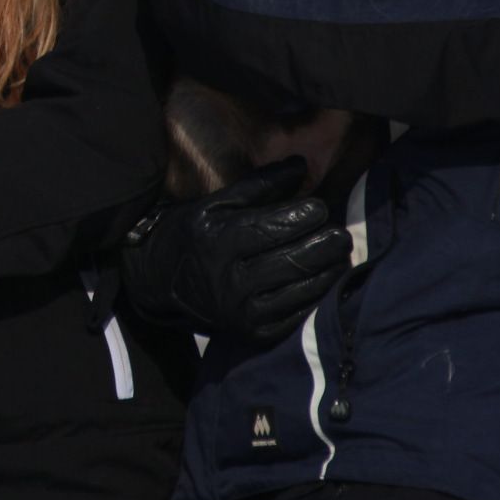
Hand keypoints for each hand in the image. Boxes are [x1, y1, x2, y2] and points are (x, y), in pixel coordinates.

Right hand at [118, 158, 352, 342]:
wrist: (160, 282)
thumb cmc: (194, 233)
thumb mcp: (217, 203)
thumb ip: (260, 184)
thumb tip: (302, 166)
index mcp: (219, 241)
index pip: (275, 228)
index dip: (305, 217)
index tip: (320, 208)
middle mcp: (230, 280)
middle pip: (294, 260)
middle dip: (326, 244)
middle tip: (340, 234)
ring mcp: (243, 311)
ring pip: (302, 289)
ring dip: (330, 270)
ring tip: (339, 254)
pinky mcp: (254, 333)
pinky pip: (299, 315)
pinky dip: (319, 295)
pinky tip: (327, 278)